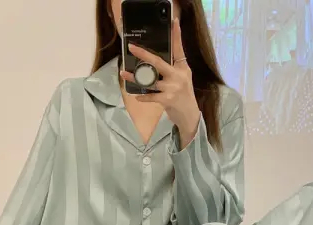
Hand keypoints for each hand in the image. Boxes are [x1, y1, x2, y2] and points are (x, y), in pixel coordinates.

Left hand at [120, 18, 200, 147]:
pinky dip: (143, 96)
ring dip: (135, 78)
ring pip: (149, 80)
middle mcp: (178, 76)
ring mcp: (172, 88)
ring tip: (124, 73)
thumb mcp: (182, 78)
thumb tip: (155, 61)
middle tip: (132, 48)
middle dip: (144, 55)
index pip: (179, 48)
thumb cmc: (183, 96)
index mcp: (182, 68)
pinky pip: (151, 96)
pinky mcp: (167, 100)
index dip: (176, 35)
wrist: (189, 115)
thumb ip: (172, 68)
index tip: (174, 21)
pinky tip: (137, 95)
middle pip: (158, 62)